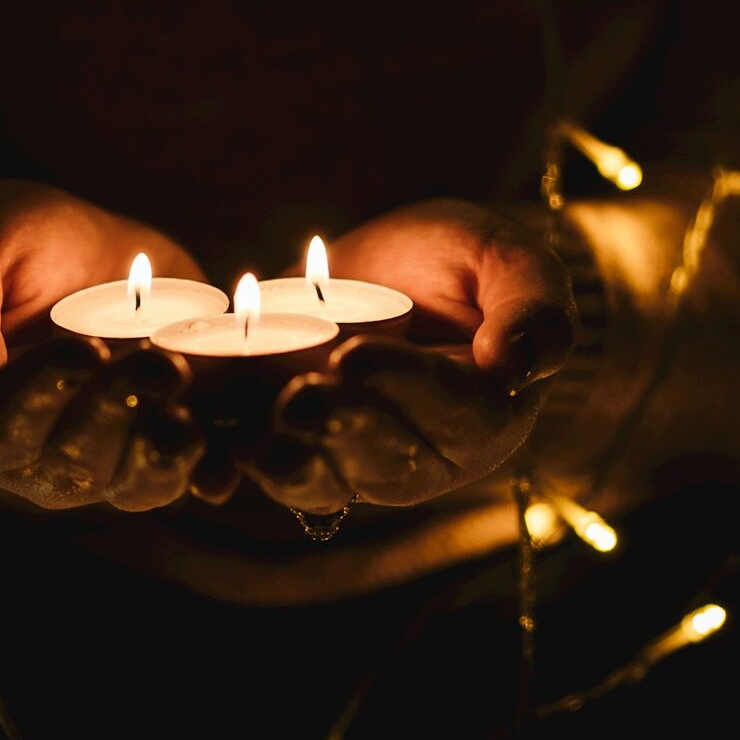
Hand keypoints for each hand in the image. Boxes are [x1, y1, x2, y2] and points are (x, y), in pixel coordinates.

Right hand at [0, 181, 206, 509]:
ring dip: (167, 442)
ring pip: (132, 482)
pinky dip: (207, 463)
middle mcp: (28, 455)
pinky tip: (220, 430)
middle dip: (119, 410)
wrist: (69, 248)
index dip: (45, 395)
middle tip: (158, 360)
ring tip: (186, 378)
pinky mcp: (149, 450)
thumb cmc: (1, 244)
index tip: (89, 349)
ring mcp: (92, 461)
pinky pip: (180, 475)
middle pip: (73, 464)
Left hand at [251, 199, 576, 512]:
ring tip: (252, 437)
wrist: (396, 271)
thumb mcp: (508, 262)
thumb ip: (530, 307)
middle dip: (337, 428)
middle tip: (298, 395)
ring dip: (286, 461)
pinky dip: (236, 466)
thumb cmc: (468, 263)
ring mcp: (358, 460)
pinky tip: (208, 457)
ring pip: (324, 477)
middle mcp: (425, 455)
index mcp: (487, 414)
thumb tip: (524, 366)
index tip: (357, 356)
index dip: (403, 385)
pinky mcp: (298, 449)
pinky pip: (269, 470)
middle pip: (384, 458)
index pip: (453, 411)